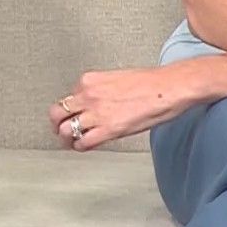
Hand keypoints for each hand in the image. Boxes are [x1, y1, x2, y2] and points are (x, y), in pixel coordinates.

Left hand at [48, 56, 226, 151]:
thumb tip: (94, 103)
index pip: (66, 98)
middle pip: (57, 113)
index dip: (69, 110)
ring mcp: (97, 112)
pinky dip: (81, 146)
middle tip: (63, 131)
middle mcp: (88, 95)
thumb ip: (100, 91)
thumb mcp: (116, 79)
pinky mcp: (108, 129)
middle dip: (58, 124)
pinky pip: (83, 142)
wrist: (169, 88)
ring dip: (68, 137)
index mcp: (90, 81)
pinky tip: (87, 145)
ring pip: (66, 130)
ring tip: (75, 141)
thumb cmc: (149, 84)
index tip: (72, 116)